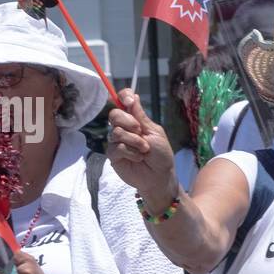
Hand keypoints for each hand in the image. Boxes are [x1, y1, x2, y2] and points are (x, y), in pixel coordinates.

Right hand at [107, 89, 177, 207]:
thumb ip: (141, 116)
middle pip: (114, 115)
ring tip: (144, 150)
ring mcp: (116, 141)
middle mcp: (123, 128)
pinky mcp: (113, 155)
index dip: (123, 97)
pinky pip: (116, 147)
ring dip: (134, 141)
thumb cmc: (161, 155)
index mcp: (134, 120)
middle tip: (140, 132)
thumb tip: (133, 96)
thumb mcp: (155, 132)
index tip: (129, 101)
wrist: (160, 176)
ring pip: (117, 132)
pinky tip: (138, 158)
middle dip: (129, 122)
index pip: (122, 102)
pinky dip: (131, 152)